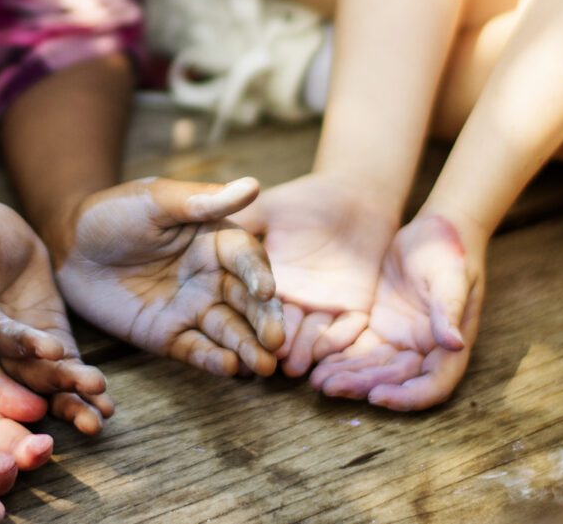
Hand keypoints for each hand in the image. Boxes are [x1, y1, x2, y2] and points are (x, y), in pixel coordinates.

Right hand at [0, 201, 113, 434]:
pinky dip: (82, 387)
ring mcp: (24, 345)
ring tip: (101, 412)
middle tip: (88, 387)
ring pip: (46, 378)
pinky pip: (65, 367)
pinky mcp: (48, 340)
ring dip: (72, 395)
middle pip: (23, 369)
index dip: (21, 341)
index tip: (50, 346)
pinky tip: (106, 406)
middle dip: (55, 382)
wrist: (3, 235)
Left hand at [54, 177, 285, 376]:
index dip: (259, 274)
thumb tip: (253, 184)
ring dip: (248, 347)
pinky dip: (214, 360)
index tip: (266, 291)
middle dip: (265, 321)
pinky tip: (229, 367)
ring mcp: (191, 308)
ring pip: (228, 330)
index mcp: (215, 240)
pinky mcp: (168, 335)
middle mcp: (211, 277)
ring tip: (263, 366)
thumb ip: (202, 200)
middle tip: (277, 342)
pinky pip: (196, 350)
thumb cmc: (114, 213)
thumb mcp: (156, 200)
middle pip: (247, 301)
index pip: (247, 259)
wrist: (68, 247)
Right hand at [235, 171, 399, 375]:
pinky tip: (324, 355)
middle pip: (266, 322)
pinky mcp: (349, 310)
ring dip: (296, 351)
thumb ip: (238, 221)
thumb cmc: (308, 197)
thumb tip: (204, 232)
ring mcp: (314, 306)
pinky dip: (334, 342)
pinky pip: (343, 331)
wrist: (358, 195)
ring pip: (302, 334)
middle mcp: (283, 297)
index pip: (243, 298)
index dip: (240, 316)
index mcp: (259, 275)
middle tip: (259, 362)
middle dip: (260, 342)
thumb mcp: (268, 208)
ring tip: (288, 367)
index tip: (233, 334)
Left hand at [309, 213, 482, 409]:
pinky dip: (341, 356)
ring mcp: (400, 340)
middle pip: (394, 381)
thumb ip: (449, 311)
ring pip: (372, 368)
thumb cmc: (451, 251)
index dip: (406, 398)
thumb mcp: (451, 277)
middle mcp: (424, 350)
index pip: (432, 386)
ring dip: (348, 377)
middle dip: (363, 386)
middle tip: (329, 386)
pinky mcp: (379, 326)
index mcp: (449, 347)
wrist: (435, 228)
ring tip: (318, 380)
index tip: (377, 396)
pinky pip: (358, 347)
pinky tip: (317, 359)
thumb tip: (454, 344)